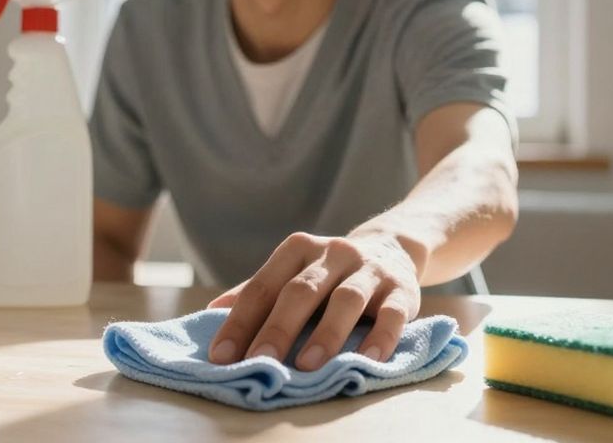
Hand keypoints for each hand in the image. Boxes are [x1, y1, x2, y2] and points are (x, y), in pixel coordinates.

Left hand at [205, 231, 421, 369]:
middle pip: (301, 291)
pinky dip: (381, 337)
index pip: (264, 286)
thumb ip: (257, 291)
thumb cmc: (328, 272)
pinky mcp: (401, 289)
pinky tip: (367, 359)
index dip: (241, 321)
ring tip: (308, 365)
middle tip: (259, 362)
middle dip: (278, 328)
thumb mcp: (293, 271)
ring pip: (346, 299)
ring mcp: (368, 270)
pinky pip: (392, 313)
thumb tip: (211, 312)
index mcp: (298, 248)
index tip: (221, 355)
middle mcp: (333, 253)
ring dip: (326, 333)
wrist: (392, 247)